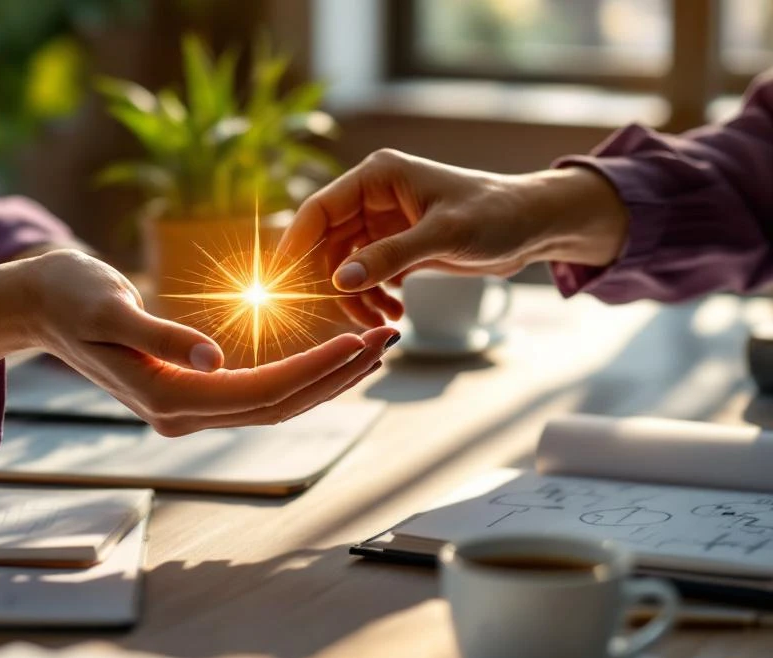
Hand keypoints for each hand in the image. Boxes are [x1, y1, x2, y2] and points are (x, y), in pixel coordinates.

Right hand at [0, 249, 396, 435]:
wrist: (40, 302)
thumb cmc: (68, 296)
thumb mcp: (107, 309)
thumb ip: (161, 337)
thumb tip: (216, 358)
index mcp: (166, 397)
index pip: (258, 393)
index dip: (313, 371)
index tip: (358, 343)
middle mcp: (180, 412)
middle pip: (277, 406)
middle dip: (334, 377)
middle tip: (387, 341)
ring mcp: (186, 406)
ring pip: (272, 403)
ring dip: (324, 379)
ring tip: (371, 348)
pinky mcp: (190, 389)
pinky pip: (256, 390)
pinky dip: (297, 374)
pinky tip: (327, 355)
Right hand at [278, 149, 628, 325]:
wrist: (533, 227)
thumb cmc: (496, 216)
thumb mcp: (444, 236)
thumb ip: (390, 256)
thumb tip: (340, 281)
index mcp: (377, 177)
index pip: (319, 211)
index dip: (295, 246)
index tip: (280, 283)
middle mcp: (372, 198)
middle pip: (325, 244)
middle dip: (331, 283)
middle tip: (343, 317)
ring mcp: (382, 224)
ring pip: (344, 266)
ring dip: (355, 298)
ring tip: (381, 322)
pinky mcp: (396, 247)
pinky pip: (366, 277)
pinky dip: (372, 299)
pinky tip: (394, 315)